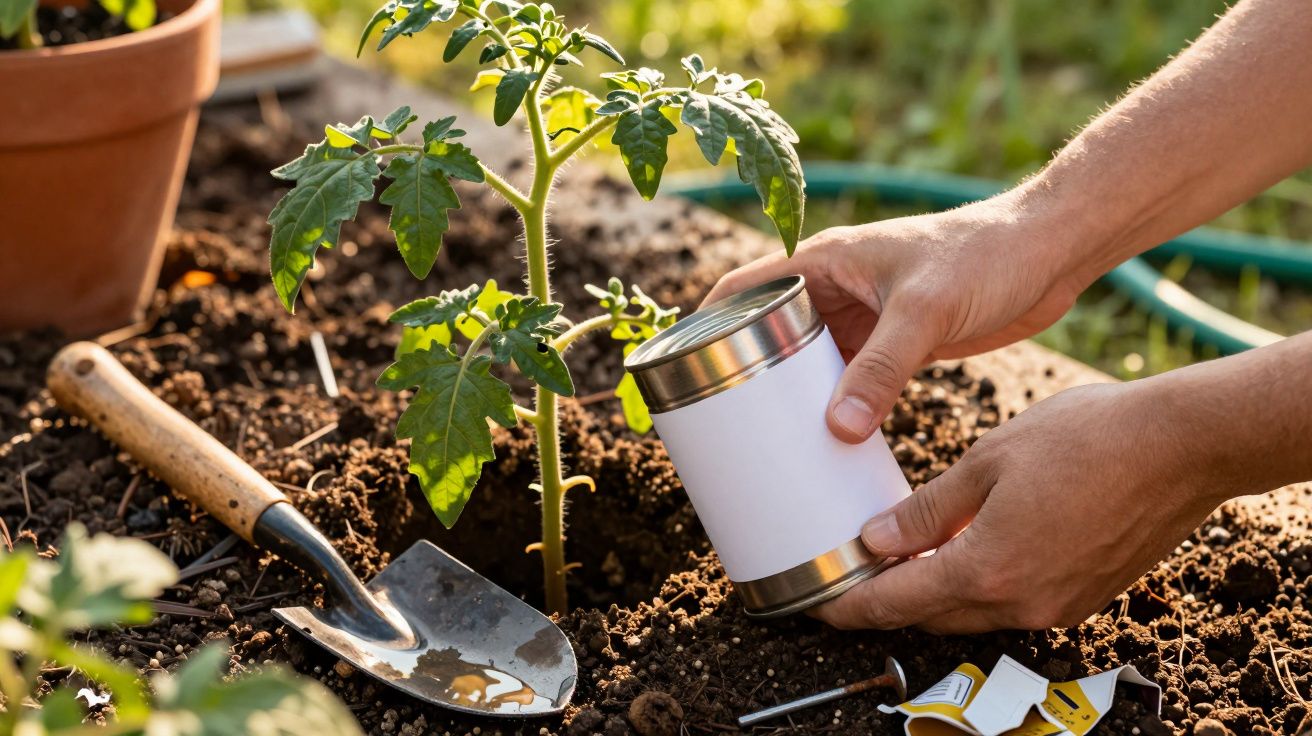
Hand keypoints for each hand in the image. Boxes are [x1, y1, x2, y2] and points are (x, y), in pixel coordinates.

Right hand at [703, 193, 1092, 442]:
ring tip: (763, 441)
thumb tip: (836, 431)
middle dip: (744, 372)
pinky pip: (850, 379)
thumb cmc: (985, 256)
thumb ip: (882, 369)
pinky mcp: (897, 343)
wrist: (1050, 253)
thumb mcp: (924, 312)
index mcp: (825, 260)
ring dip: (790, 394)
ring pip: (810, 360)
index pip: (744, 288)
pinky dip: (835, 406)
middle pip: (769, 331)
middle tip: (719, 424)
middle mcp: (837, 288)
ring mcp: (866, 317)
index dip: (705, 322)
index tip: (679, 369)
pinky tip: (827, 441)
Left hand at [809, 380, 1230, 632]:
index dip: (851, 605)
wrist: (1181, 446)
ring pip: (972, 613)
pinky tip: (966, 551)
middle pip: (931, 616)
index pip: (897, 602)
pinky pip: (1012, 604)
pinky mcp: (1082, 597)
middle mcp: (1021, 603)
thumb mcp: (987, 461)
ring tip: (903, 557)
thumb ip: (927, 509)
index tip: (821, 602)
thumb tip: (877, 538)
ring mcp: (1056, 606)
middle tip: (856, 574)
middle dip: (889, 600)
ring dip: (934, 593)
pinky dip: (978, 586)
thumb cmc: (1088, 440)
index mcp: (987, 569)